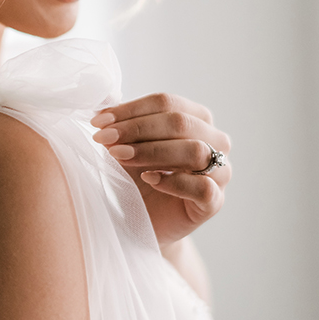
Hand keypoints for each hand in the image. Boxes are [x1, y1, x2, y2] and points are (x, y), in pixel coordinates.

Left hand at [90, 93, 230, 247]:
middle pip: (181, 122)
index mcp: (196, 118)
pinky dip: (174, 182)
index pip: (167, 102)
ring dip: (152, 151)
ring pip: (195, 150)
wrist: (140, 222)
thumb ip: (120, 121)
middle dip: (137, 128)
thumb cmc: (135, 178)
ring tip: (120, 156)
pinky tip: (148, 179)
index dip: (131, 109)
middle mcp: (215, 140)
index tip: (99, 121)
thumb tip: (102, 97)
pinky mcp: (215, 202)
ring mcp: (219, 171)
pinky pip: (203, 187)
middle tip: (104, 139)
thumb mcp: (125, 144)